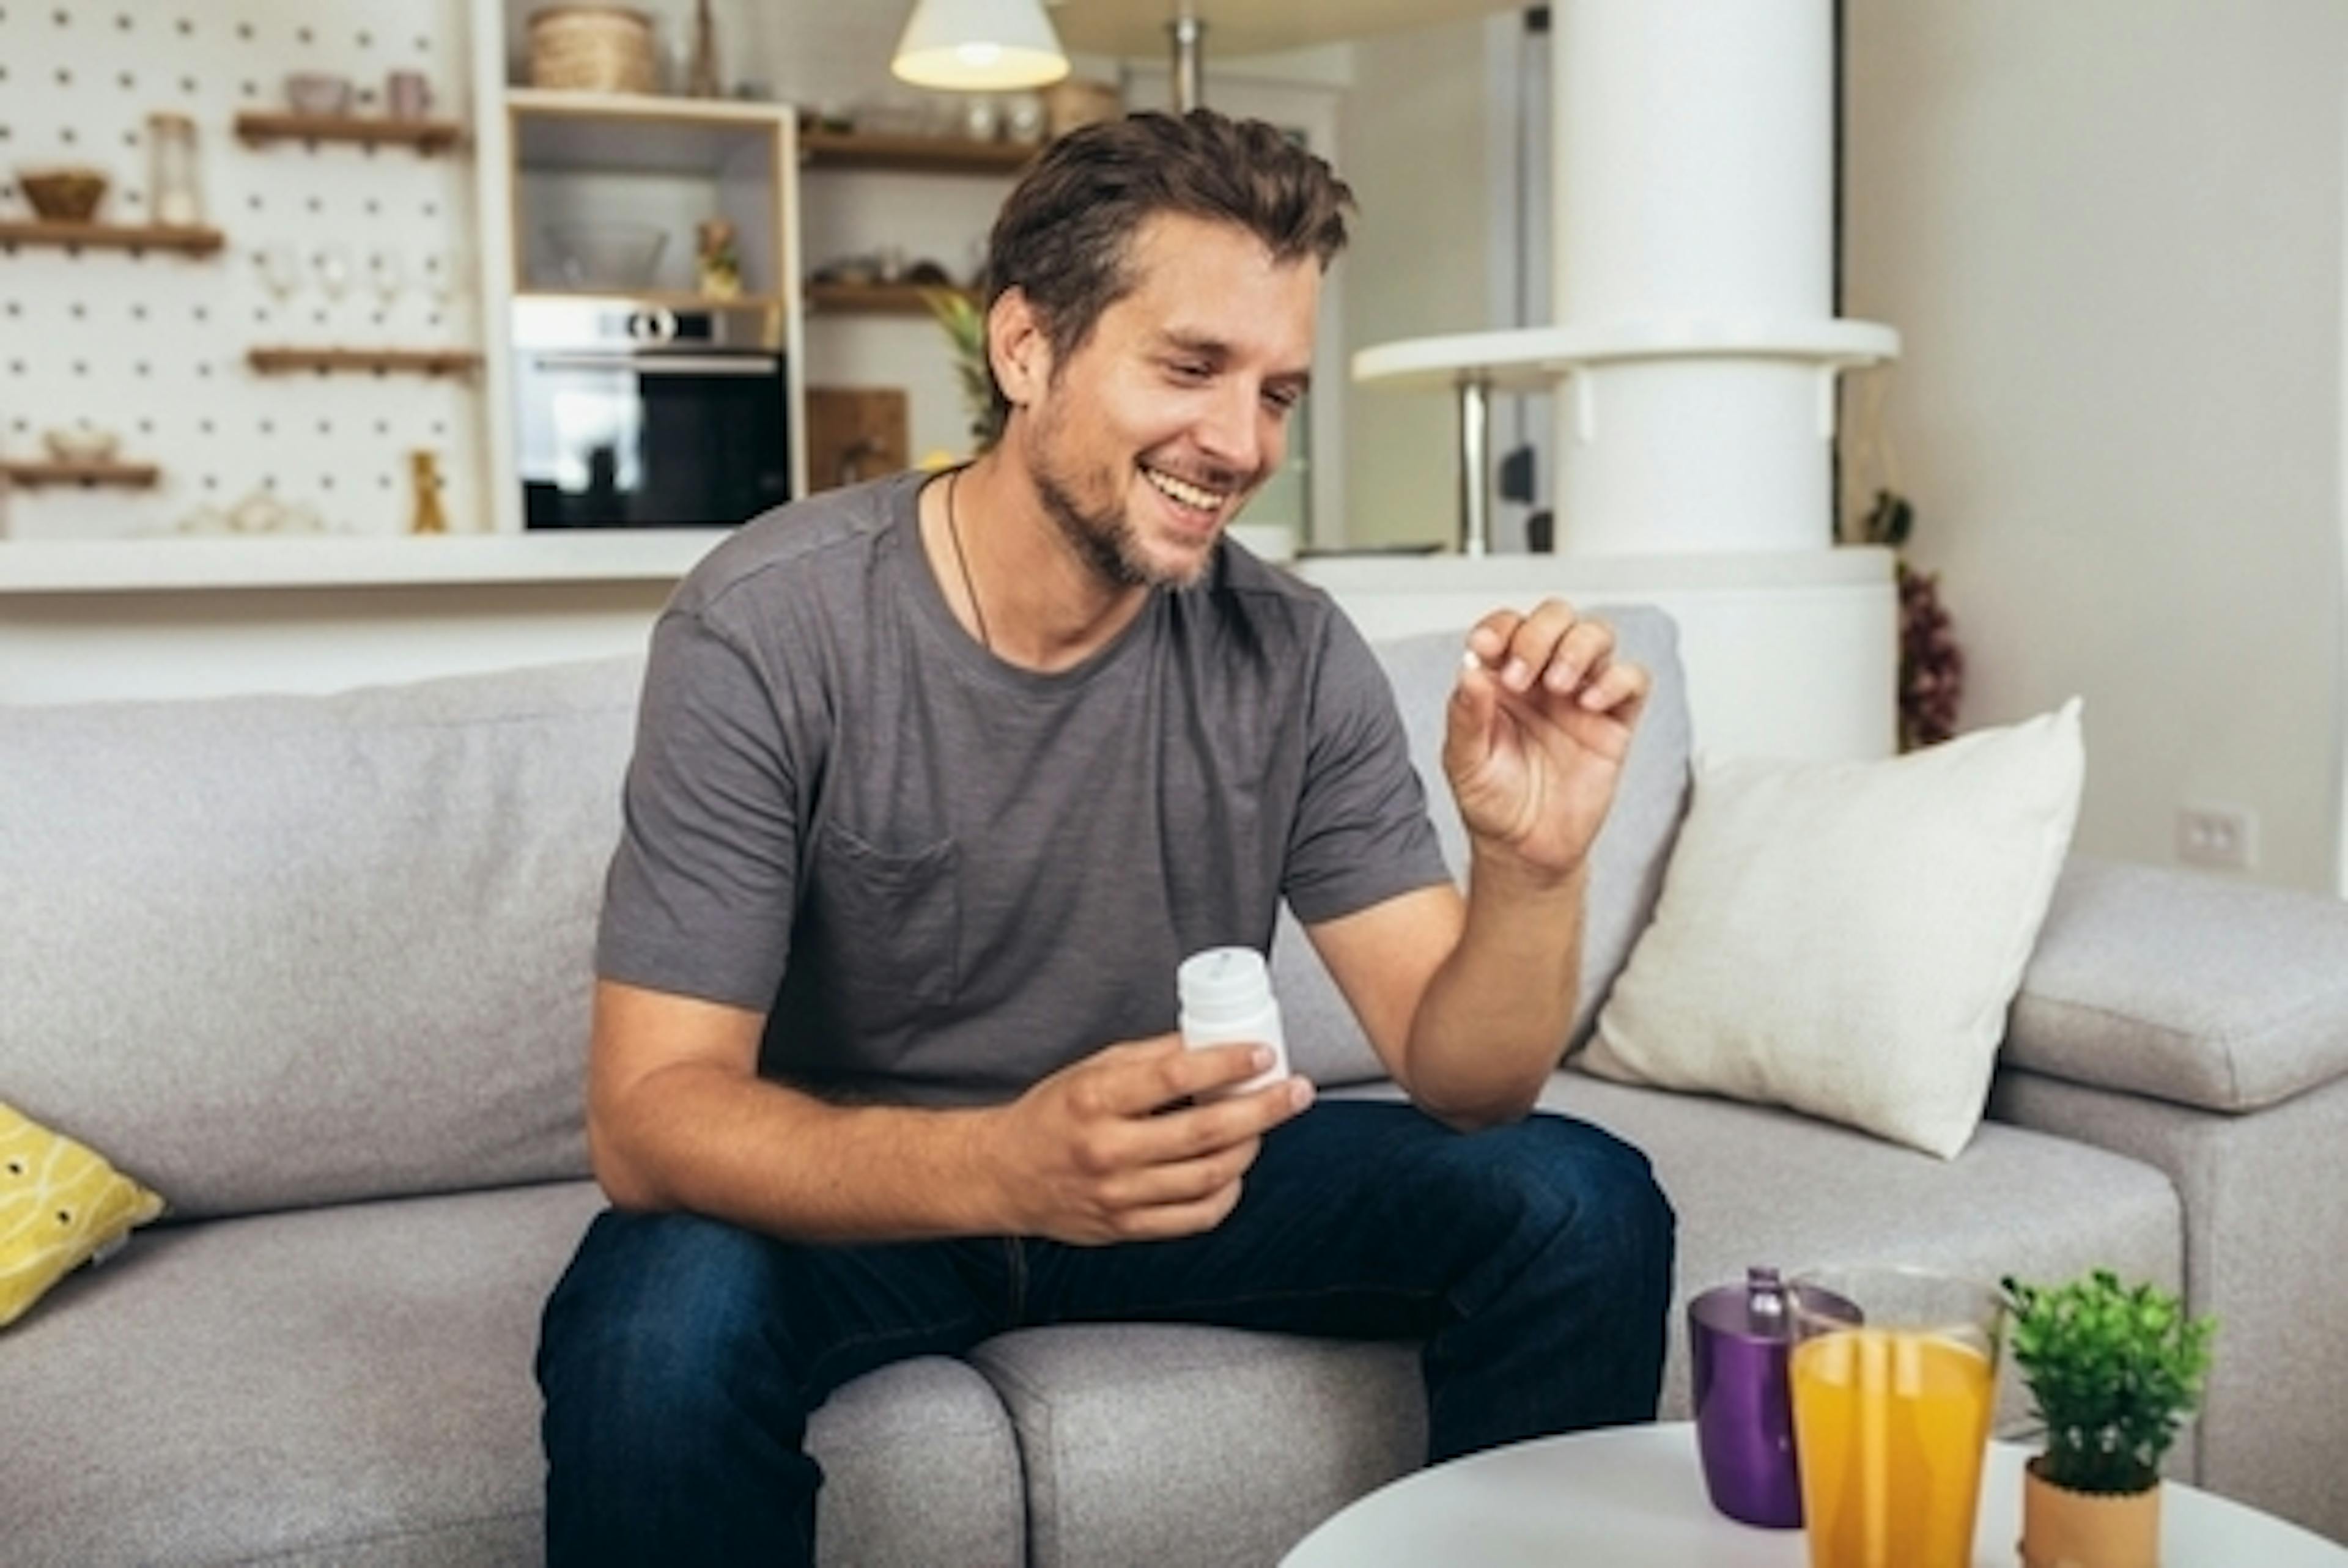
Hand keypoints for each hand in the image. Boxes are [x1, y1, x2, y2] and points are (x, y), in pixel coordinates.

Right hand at [984, 1035, 1314, 1244]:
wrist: (1003, 1176)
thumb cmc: (1051, 1115)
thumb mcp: (1091, 1070)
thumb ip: (1150, 1058)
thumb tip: (1210, 1042)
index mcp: (1095, 1100)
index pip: (1175, 1077)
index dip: (1228, 1064)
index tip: (1263, 1055)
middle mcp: (1108, 1150)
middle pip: (1205, 1132)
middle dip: (1262, 1109)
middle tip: (1296, 1091)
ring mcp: (1118, 1196)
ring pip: (1209, 1177)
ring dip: (1250, 1148)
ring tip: (1264, 1125)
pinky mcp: (1126, 1228)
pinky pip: (1195, 1218)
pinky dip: (1227, 1193)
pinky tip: (1234, 1170)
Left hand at [1446, 600, 1649, 877]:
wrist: (1526, 849)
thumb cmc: (1493, 802)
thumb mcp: (1464, 763)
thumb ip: (1465, 716)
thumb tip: (1470, 671)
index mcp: (1501, 679)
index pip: (1506, 627)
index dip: (1499, 627)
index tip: (1485, 648)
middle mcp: (1542, 678)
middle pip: (1555, 618)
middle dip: (1539, 635)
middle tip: (1521, 676)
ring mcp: (1581, 695)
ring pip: (1596, 635)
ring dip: (1576, 648)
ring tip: (1557, 686)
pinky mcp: (1614, 720)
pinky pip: (1632, 679)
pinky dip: (1617, 679)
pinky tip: (1591, 702)